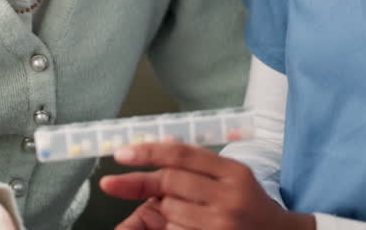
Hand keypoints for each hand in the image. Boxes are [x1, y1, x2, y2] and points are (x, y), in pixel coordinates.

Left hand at [101, 141, 313, 229]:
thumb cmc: (250, 204)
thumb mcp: (232, 176)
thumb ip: (198, 163)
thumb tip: (161, 144)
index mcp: (234, 171)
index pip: (181, 154)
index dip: (147, 152)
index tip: (120, 154)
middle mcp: (230, 196)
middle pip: (171, 181)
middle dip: (142, 183)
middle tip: (115, 184)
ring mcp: (223, 223)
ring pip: (170, 210)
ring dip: (165, 211)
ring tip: (185, 212)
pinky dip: (174, 227)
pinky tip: (190, 225)